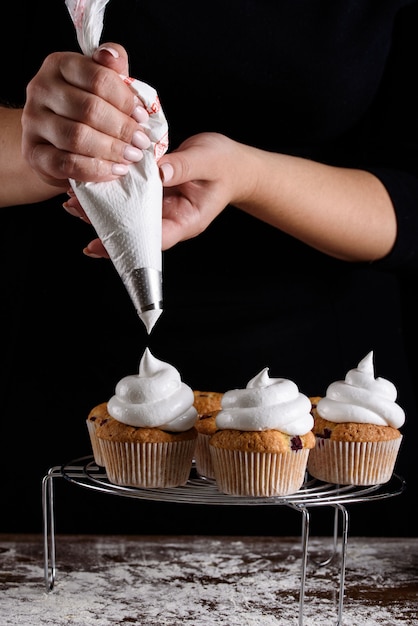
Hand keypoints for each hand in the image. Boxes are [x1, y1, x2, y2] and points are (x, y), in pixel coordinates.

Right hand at [21, 43, 150, 187]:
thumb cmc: (86, 111)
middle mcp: (41, 89)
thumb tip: (114, 57)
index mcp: (59, 65)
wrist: (56, 142)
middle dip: (122, 128)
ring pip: (77, 136)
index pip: (98, 78)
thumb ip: (113, 70)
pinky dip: (95, 169)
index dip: (125, 100)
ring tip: (131, 157)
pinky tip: (114, 171)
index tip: (142, 117)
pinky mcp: (33, 153)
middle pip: (89, 108)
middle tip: (141, 142)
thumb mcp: (103, 85)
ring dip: (111, 150)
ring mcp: (33, 122)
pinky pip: (66, 163)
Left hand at [68, 132, 247, 255]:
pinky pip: (131, 195)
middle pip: (133, 229)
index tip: (98, 245)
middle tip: (74, 210)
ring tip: (73, 199)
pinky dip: (112, 190)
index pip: (153, 239)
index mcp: (186, 220)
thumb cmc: (226, 166)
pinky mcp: (154, 191)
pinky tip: (92, 182)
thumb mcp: (209, 162)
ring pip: (127, 214)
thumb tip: (159, 171)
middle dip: (103, 223)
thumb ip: (185, 166)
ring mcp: (161, 206)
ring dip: (102, 207)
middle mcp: (169, 218)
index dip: (126, 244)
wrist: (234, 164)